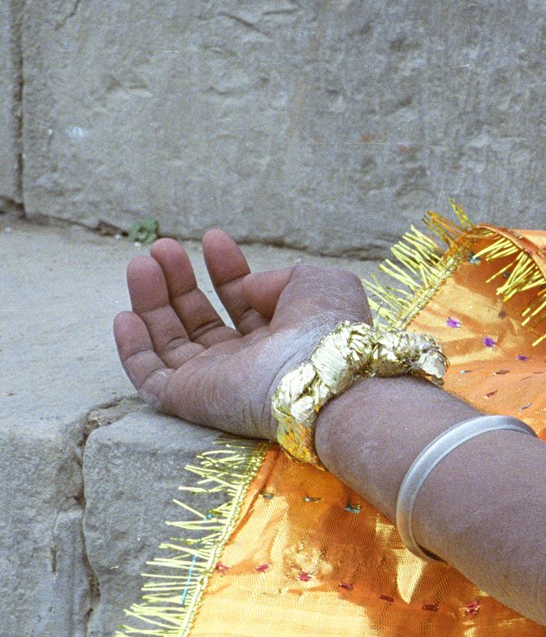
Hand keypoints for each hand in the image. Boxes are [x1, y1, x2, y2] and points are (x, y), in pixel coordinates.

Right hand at [113, 230, 372, 438]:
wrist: (319, 374)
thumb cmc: (328, 328)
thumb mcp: (319, 284)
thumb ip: (281, 277)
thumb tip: (248, 285)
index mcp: (281, 336)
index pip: (243, 301)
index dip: (227, 270)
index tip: (214, 237)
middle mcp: (247, 360)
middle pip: (201, 320)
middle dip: (180, 282)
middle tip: (162, 247)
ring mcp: (216, 380)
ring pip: (171, 342)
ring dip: (152, 302)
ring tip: (141, 263)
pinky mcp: (189, 399)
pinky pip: (150, 377)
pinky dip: (132, 349)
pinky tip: (125, 315)